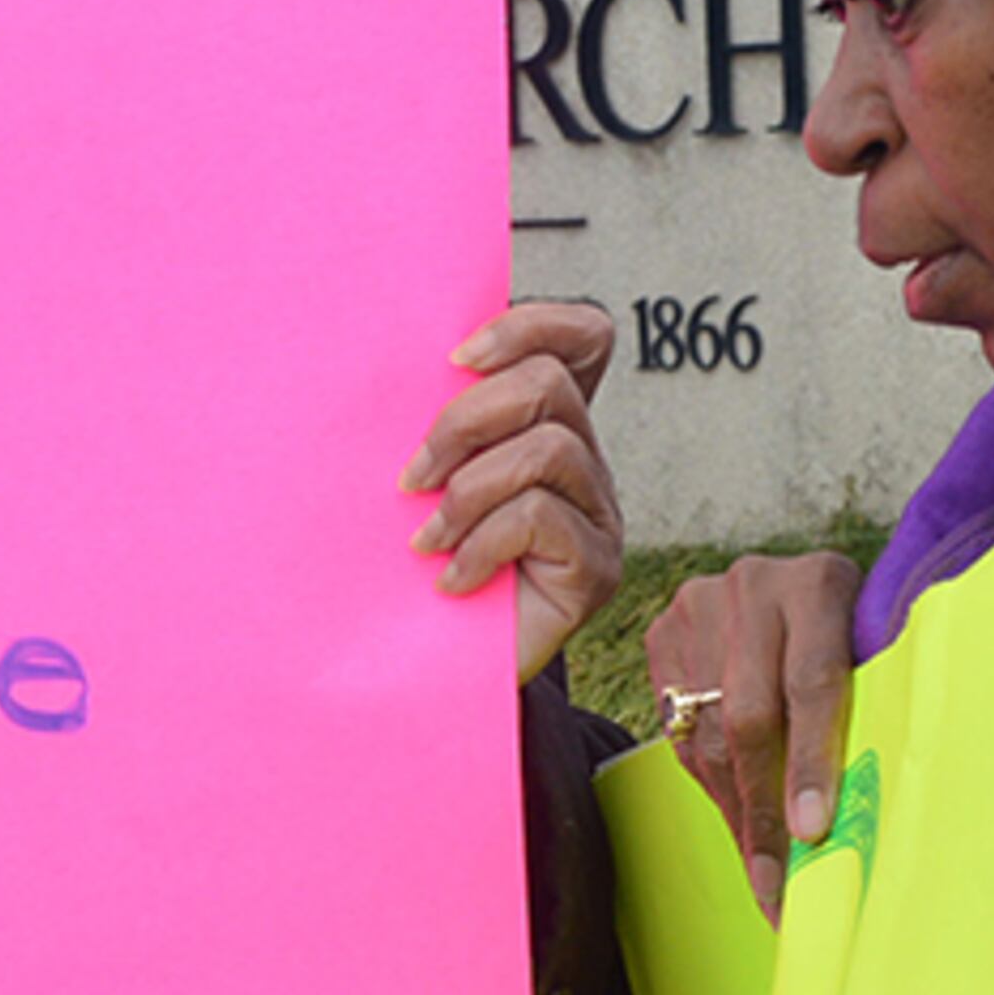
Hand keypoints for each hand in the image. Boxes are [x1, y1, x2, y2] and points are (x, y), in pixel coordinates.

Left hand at [402, 302, 622, 685]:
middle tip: (412, 476)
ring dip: (469, 489)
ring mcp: (598, 514)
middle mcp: (585, 461)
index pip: (584, 336)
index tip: (454, 360)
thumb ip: (434, 422)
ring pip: (549, 448)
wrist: (430, 670)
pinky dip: (482, 543)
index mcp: (548, 423)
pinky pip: (541, 517)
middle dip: (466, 419)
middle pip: (550, 384)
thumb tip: (395, 361)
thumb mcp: (422, 478)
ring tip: (429, 537)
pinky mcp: (595, 570)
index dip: (531, 324)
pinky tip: (452, 578)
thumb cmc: (415, 565)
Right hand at [647, 551, 862, 917]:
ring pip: (708, 732)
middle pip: (749, 716)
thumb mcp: (872, 647)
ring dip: (734, 811)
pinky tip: (735, 819)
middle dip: (762, 810)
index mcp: (821, 583)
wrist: (792, 584)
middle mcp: (756, 586)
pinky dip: (708, 784)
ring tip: (758, 872)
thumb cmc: (852, 631)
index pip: (814, 682)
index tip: (812, 830)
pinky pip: (680, 730)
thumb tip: (867, 815)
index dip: (811, 761)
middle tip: (776, 883)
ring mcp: (702, 605)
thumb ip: (867, 704)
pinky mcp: (666, 632)